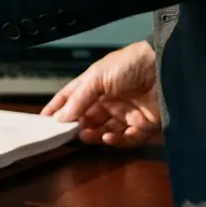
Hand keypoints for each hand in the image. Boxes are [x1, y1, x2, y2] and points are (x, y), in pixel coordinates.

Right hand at [40, 40, 159, 146]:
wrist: (162, 66)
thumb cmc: (128, 64)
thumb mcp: (96, 77)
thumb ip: (78, 99)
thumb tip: (60, 118)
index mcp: (94, 86)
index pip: (71, 99)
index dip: (57, 109)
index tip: (43, 121)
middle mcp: (108, 101)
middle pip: (87, 119)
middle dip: (76, 127)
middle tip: (68, 133)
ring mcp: (125, 114)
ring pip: (104, 131)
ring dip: (94, 136)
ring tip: (87, 136)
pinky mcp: (142, 125)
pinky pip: (126, 139)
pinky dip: (116, 141)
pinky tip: (108, 138)